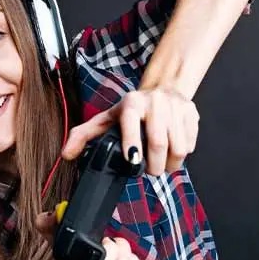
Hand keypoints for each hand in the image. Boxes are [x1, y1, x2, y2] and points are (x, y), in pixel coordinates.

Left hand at [60, 88, 199, 175]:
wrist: (164, 88)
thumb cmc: (132, 110)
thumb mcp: (107, 118)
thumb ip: (84, 135)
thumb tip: (67, 154)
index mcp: (131, 103)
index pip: (132, 123)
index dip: (132, 144)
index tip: (133, 162)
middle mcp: (155, 102)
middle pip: (159, 142)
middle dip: (154, 165)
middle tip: (150, 171)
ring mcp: (176, 107)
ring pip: (178, 147)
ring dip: (171, 164)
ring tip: (162, 163)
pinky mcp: (192, 113)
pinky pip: (191, 144)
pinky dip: (182, 155)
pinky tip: (173, 150)